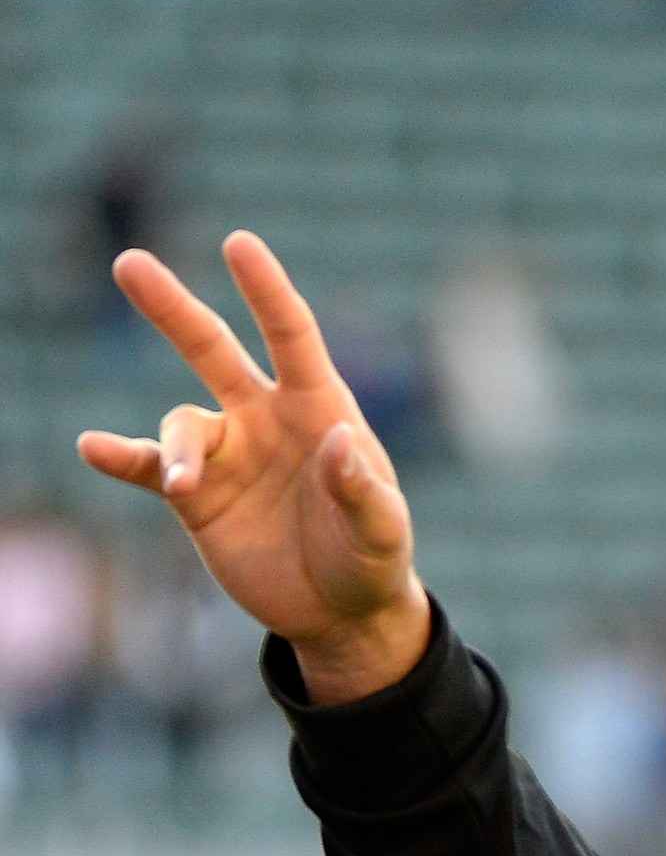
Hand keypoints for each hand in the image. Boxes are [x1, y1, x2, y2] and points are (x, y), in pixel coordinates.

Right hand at [76, 230, 429, 702]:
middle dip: (172, 309)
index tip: (238, 244)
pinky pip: (149, 467)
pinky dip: (121, 457)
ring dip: (177, 451)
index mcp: (319, 410)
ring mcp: (226, 454)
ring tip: (184, 485)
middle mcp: (264, 420)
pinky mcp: (195, 497)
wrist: (339, 611)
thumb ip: (363, 489)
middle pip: (211, 349)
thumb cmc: (372, 559)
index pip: (291, 337)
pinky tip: (94, 448)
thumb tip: (340, 441)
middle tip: (130, 263)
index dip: (266, 291)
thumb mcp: (381, 531)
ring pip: (182, 423)